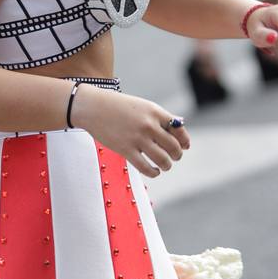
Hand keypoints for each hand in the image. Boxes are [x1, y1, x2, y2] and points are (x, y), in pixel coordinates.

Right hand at [72, 84, 190, 177]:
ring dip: (167, 165)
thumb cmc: (118, 106)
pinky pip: (146, 168)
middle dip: (177, 155)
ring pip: (163, 160)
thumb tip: (178, 128)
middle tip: (174, 157)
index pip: (179, 130)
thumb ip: (159, 117)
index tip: (184, 146)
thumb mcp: (141, 106)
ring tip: (165, 165)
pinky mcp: (126, 150)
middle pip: (174, 147)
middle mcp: (149, 125)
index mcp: (154, 111)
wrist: (93, 107)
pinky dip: (154, 172)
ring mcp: (137, 138)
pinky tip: (154, 171)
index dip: (184, 140)